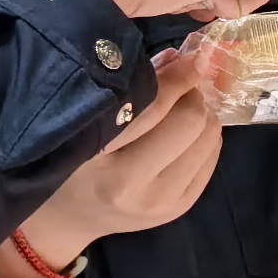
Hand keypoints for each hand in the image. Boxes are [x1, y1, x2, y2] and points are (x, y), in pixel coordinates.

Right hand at [1, 79, 220, 277]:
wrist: (66, 219)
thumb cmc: (66, 161)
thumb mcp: (84, 123)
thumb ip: (130, 88)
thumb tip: (177, 58)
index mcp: (103, 160)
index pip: (155, 107)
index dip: (176, 77)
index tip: (184, 58)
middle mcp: (135, 185)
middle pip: (191, 121)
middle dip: (192, 94)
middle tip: (182, 85)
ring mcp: (162, 200)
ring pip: (209, 138)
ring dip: (202, 114)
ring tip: (183, 107)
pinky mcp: (180, 207)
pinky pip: (212, 158)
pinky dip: (205, 136)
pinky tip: (186, 132)